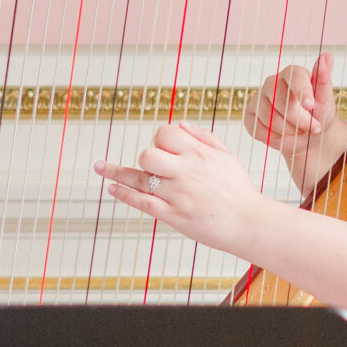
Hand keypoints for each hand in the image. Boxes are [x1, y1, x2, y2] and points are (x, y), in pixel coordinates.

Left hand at [93, 119, 268, 259]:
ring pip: (140, 178)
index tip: (166, 149)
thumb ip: (202, 137)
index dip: (161, 139)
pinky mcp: (173, 216)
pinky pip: (142, 202)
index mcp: (199, 153)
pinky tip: (112, 188)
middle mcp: (186, 172)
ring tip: (98, 167)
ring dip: (115, 172)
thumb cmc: (238, 189)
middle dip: (148, 157)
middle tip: (157, 168)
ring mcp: (177, 195)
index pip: (165, 133)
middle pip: (149, 154)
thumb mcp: (226, 156)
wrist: (249, 223)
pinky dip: (124, 194)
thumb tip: (178, 124)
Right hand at [247, 51, 337, 158]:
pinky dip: (276, 140)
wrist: (307, 134)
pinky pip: (258, 130)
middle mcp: (272, 82)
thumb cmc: (317, 114)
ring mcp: (258, 98)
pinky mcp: (250, 115)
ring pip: (270, 118)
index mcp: (292, 73)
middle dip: (300, 120)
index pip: (294, 76)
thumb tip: (327, 56)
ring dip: (290, 132)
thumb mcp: (326, 99)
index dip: (302, 91)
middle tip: (314, 128)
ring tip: (301, 133)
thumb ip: (324, 79)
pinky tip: (287, 138)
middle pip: (281, 102)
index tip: (311, 106)